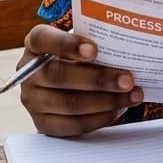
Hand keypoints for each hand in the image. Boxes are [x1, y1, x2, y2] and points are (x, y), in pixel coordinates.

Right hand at [18, 25, 142, 136]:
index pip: (43, 39)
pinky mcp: (43, 123)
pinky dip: (100, 118)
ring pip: (70, 104)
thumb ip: (96, 37)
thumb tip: (130, 42)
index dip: (68, 44)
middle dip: (99, 79)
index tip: (95, 50)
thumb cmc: (79, 53)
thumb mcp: (82, 38)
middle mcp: (29, 72)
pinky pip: (73, 125)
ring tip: (133, 95)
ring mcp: (33, 100)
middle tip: (128, 79)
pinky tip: (119, 109)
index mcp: (36, 43)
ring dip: (106, 101)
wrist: (67, 78)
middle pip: (60, 76)